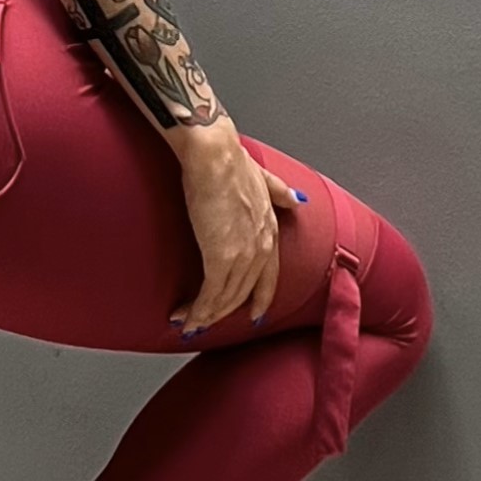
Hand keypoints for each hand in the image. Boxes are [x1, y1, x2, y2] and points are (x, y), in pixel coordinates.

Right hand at [166, 122, 305, 333]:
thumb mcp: (263, 177)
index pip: (268, 276)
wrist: (214, 157)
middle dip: (221, 312)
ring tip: (187, 323)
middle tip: (202, 322)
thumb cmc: (229, 162)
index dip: (260, 298)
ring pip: (225, 299)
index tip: (254, 315)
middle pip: (243, 293)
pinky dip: (197, 310)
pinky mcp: (220, 259)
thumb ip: (279, 191)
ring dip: (205, 315)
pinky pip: (210, 295)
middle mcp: (261, 247)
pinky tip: (185, 317)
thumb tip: (295, 199)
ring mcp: (243, 255)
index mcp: (270, 230)